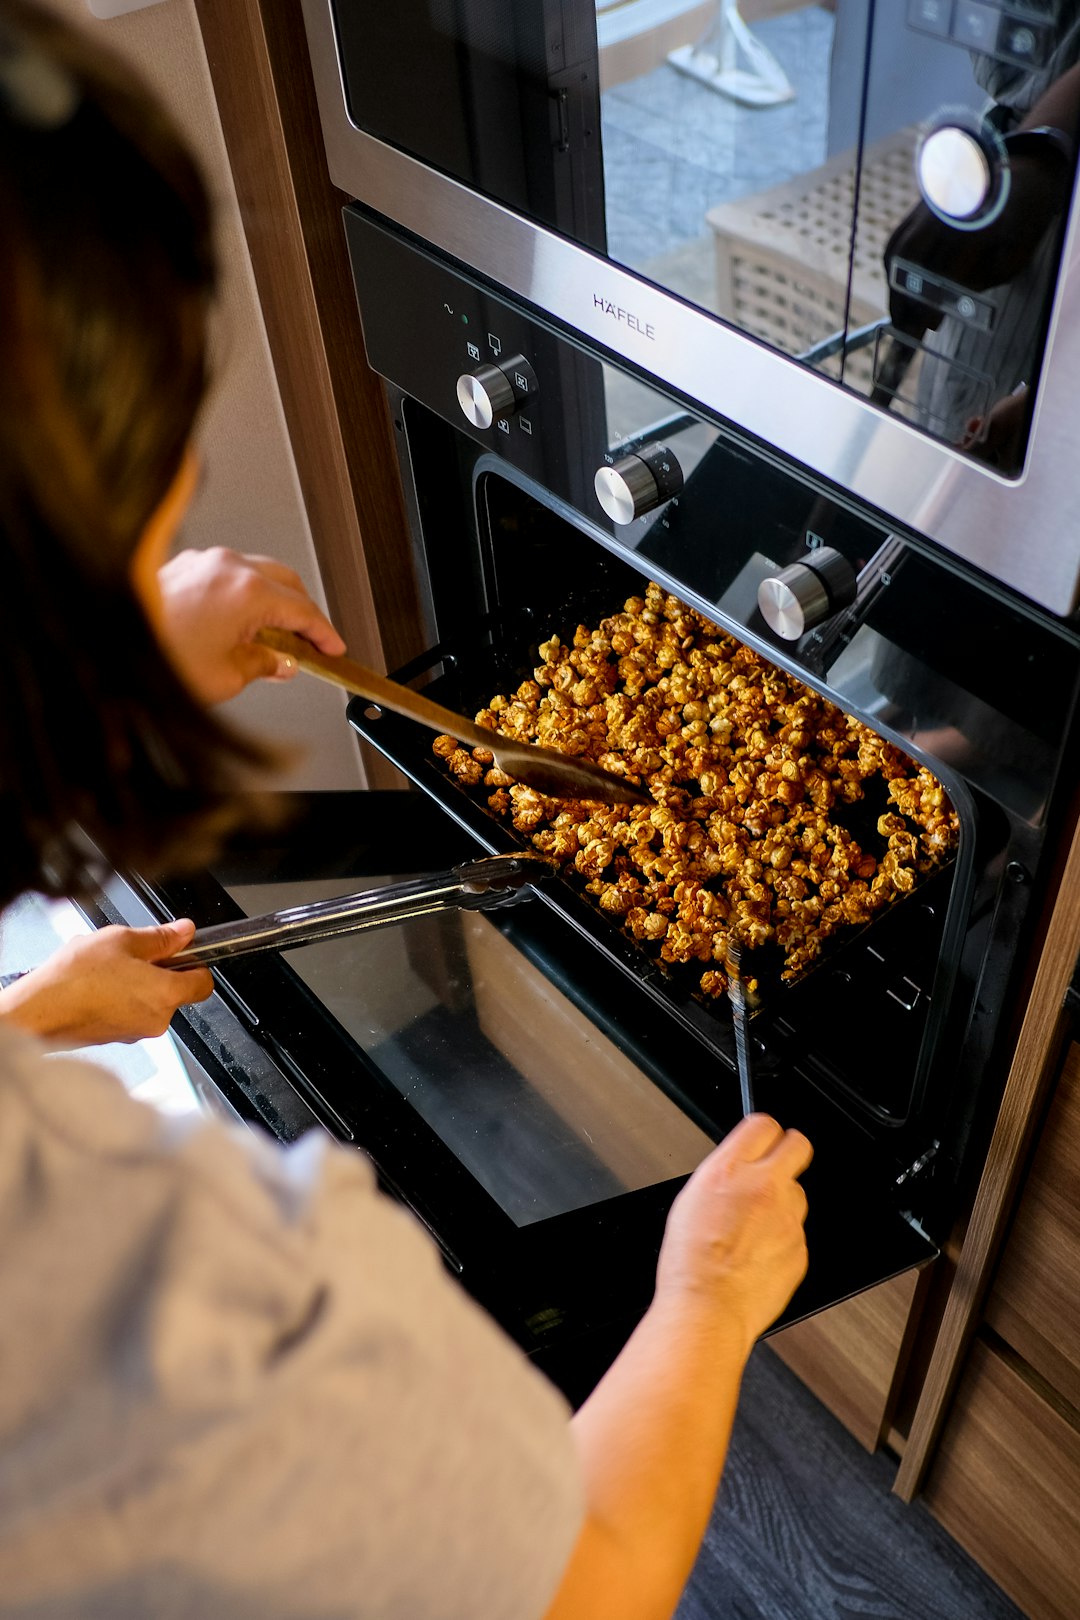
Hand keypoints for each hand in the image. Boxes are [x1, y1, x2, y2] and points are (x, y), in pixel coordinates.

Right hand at [0, 921, 212, 1046]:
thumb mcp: (122, 940)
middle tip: (134, 955)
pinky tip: (98, 985)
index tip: (182, 952)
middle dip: (160, 971)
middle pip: (176, 992)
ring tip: (109, 969)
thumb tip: (184, 932)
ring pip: (150, 1002)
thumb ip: (160, 937)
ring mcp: (136, 1032)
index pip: (204, 983)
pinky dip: (121, 998)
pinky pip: (130, 1013)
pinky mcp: (116, 1037)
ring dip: (138, 984)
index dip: (195, 963)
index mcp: (166, 993)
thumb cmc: (75, 979)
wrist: (38, 1012)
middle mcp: (157, 1019)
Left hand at [156, 547, 345, 705]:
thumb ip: (265, 664)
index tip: (334, 648)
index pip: (304, 610)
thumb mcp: (227, 675)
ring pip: (258, 573)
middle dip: (302, 612)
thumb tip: (281, 661)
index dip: (325, 633)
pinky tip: (239, 622)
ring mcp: (203, 561)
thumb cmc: (159, 657)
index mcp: (247, 591)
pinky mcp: (183, 565)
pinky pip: (228, 573)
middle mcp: (228, 567)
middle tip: (309, 644)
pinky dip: (243, 594)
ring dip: (272, 601)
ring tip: (271, 637)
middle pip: (287, 582)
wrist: (108, 642)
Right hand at [654, 1113, 811, 1352]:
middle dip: (790, 1150)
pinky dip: (783, 1237)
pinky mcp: (800, 1246)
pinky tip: (759, 1253)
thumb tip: (739, 1168)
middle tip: (779, 1163)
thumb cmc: (690, 1264)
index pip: (763, 1124)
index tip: (764, 1138)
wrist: (709, 1308)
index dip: (764, 1130)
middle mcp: (764, 1187)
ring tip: (756, 1226)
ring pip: (798, 1192)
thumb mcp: (691, 1201)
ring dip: (784, 1201)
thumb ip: (723, 1177)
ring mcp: (787, 1217)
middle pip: (798, 1145)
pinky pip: (797, 1231)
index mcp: (729, 1171)